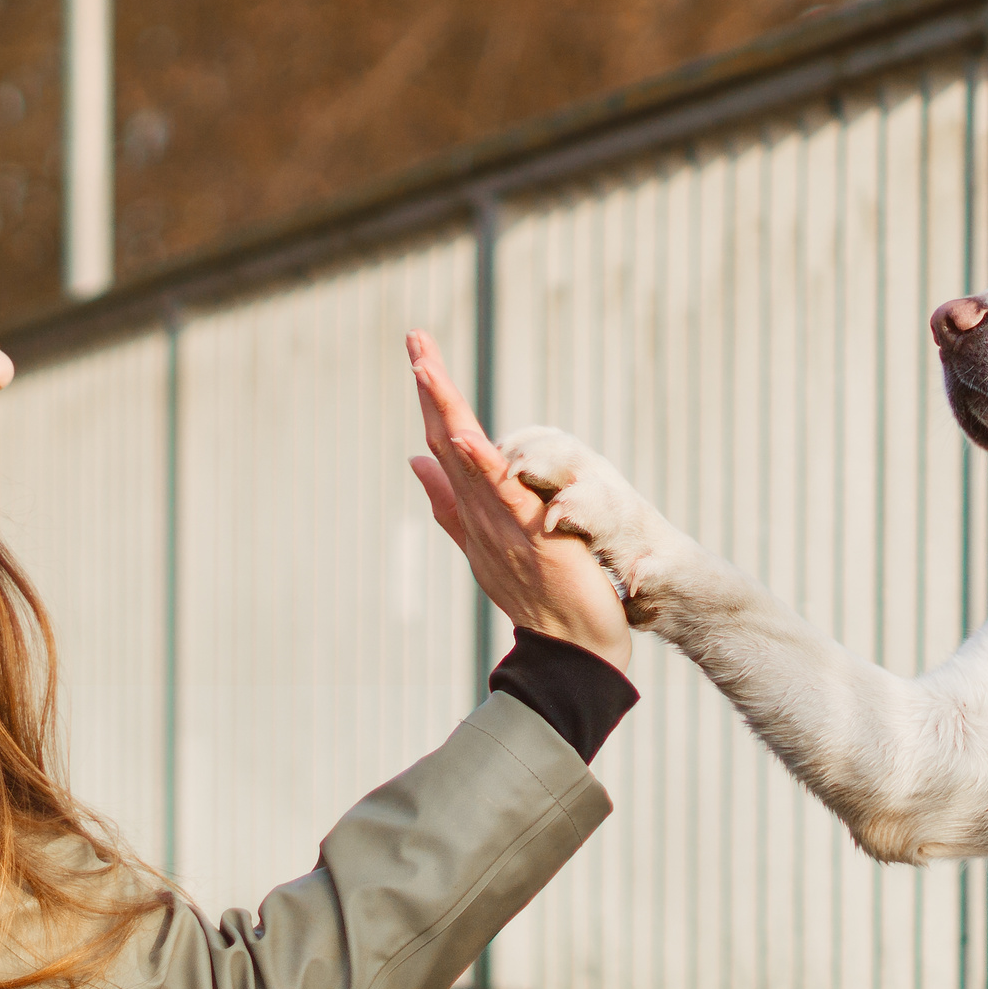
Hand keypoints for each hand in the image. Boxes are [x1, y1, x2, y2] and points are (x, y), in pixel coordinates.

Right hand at [405, 332, 630, 670]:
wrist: (572, 646)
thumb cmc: (536, 596)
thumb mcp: (486, 543)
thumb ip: (450, 503)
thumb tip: (416, 460)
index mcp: (473, 510)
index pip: (446, 444)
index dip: (433, 401)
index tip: (421, 355)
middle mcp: (480, 513)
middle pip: (448, 442)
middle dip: (433, 391)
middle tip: (416, 342)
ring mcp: (501, 525)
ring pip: (468, 461)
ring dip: (447, 414)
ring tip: (428, 369)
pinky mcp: (531, 536)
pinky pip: (503, 496)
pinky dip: (481, 467)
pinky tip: (466, 438)